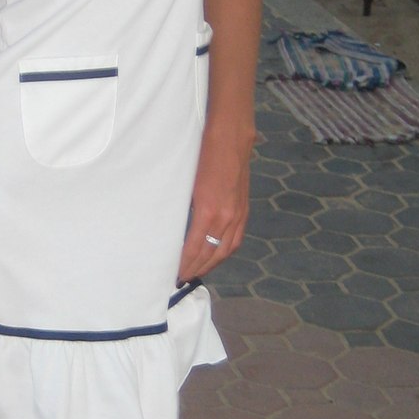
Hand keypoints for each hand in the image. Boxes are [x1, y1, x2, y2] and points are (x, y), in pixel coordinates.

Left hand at [177, 130, 251, 283]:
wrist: (230, 139)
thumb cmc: (203, 157)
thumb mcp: (188, 185)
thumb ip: (187, 210)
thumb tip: (179, 231)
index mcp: (209, 212)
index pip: (194, 249)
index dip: (185, 265)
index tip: (174, 275)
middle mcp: (226, 218)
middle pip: (210, 254)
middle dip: (196, 269)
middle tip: (181, 280)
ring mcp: (238, 215)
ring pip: (225, 250)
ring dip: (211, 265)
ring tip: (197, 272)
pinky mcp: (243, 210)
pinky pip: (236, 239)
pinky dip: (225, 252)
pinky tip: (217, 256)